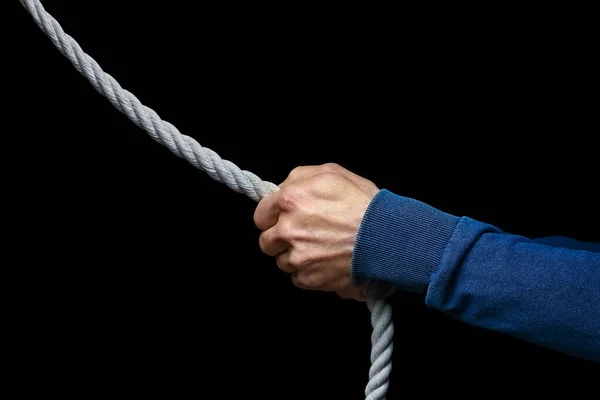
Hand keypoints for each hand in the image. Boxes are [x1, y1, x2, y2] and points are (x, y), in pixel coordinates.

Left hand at [253, 163, 378, 300]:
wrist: (387, 237)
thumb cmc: (364, 203)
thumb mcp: (332, 173)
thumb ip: (299, 178)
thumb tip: (283, 189)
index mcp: (290, 200)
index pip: (260, 215)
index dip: (271, 217)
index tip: (280, 220)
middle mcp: (288, 230)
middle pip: (267, 242)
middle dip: (280, 239)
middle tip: (302, 235)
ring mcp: (297, 257)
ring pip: (282, 261)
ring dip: (296, 257)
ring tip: (320, 248)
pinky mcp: (309, 278)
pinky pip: (298, 278)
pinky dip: (309, 273)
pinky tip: (326, 262)